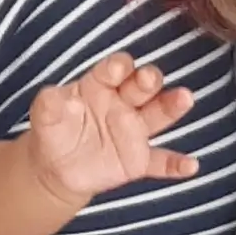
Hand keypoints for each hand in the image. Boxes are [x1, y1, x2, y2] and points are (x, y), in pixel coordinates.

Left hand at [25, 55, 197, 205]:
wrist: (57, 168)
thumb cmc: (55, 130)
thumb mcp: (45, 116)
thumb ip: (48, 104)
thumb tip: (52, 96)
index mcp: (99, 85)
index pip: (111, 71)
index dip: (117, 67)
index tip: (119, 67)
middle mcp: (122, 103)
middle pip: (140, 86)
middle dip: (147, 80)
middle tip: (150, 78)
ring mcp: (133, 131)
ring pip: (158, 115)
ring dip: (171, 106)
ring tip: (185, 98)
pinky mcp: (139, 160)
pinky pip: (160, 161)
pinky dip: (175, 164)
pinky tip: (190, 165)